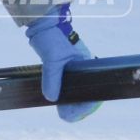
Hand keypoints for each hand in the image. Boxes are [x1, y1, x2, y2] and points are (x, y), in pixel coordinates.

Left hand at [25, 4, 99, 122]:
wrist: (44, 23)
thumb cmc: (52, 37)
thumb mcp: (52, 59)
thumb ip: (51, 78)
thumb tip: (50, 98)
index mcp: (89, 64)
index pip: (95, 91)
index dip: (86, 106)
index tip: (73, 114)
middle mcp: (86, 67)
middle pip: (88, 93)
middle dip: (79, 107)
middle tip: (66, 116)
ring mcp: (77, 68)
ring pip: (79, 90)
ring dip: (73, 101)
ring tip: (64, 112)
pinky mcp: (68, 67)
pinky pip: (70, 85)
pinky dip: (66, 94)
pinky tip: (60, 101)